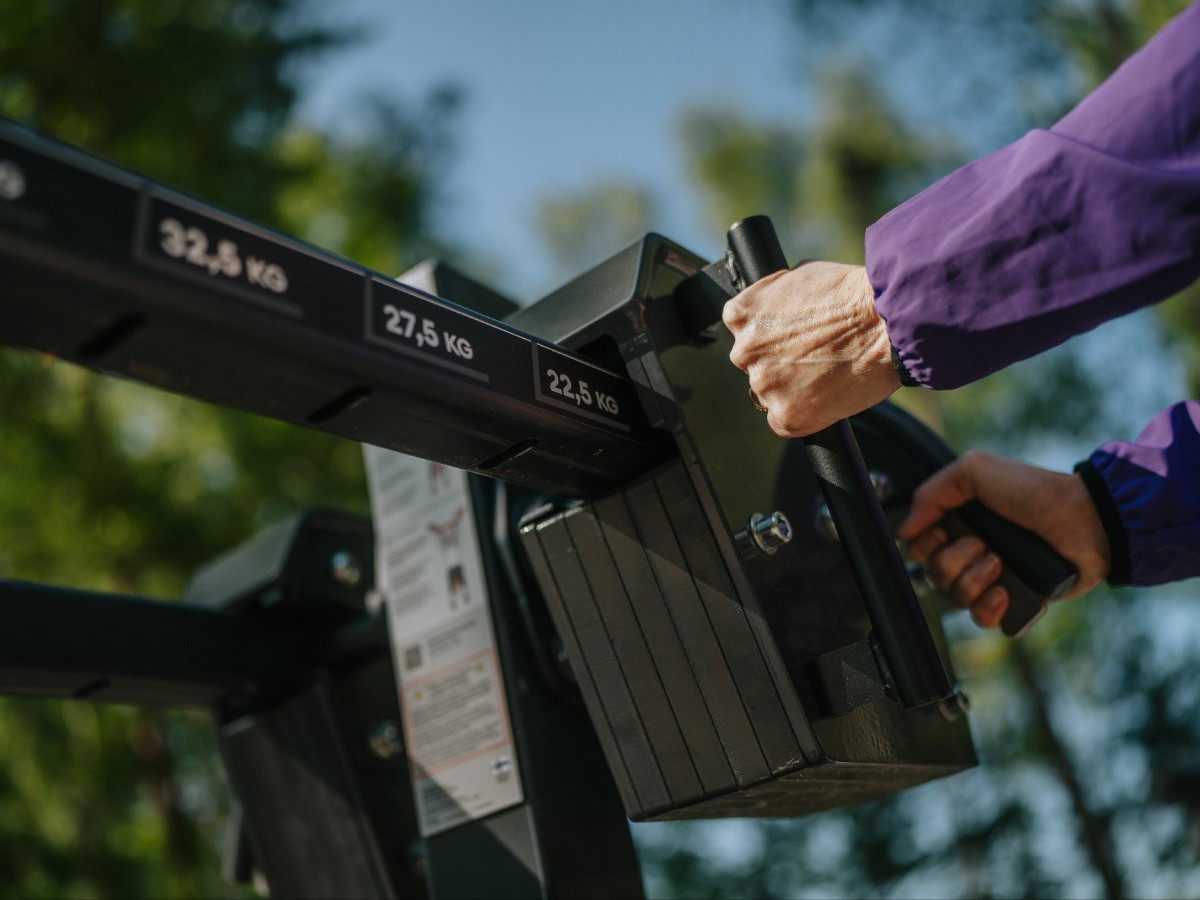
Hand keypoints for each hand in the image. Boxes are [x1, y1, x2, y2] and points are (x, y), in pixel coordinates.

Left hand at [722, 261, 900, 436]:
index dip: (771, 335)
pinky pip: (786, 423)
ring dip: (792, 389)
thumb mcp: (800, 277)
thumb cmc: (852, 295)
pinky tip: (828, 396)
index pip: (743, 332)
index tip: (792, 338)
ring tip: (829, 373)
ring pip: (770, 395)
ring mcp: (764, 385)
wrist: (885, 322)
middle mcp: (745, 352)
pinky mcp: (787, 415)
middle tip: (814, 356)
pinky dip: (805, 415)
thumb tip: (777, 310)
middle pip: (754, 365)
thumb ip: (776, 300)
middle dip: (778, 363)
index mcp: (742, 315)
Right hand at [898, 451, 1111, 628]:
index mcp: (960, 524)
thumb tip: (905, 532)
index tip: (947, 530)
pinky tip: (1004, 593)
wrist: (1085, 519)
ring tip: (1000, 562)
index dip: (927, 544)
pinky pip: (986, 621)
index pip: (920, 549)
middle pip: (934, 576)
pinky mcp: (1018, 603)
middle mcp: (973, 553)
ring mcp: (995, 580)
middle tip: (982, 544)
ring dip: (974, 580)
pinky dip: (990, 609)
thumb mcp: (974, 471)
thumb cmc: (1033, 491)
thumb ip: (930, 494)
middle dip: (953, 561)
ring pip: (956, 599)